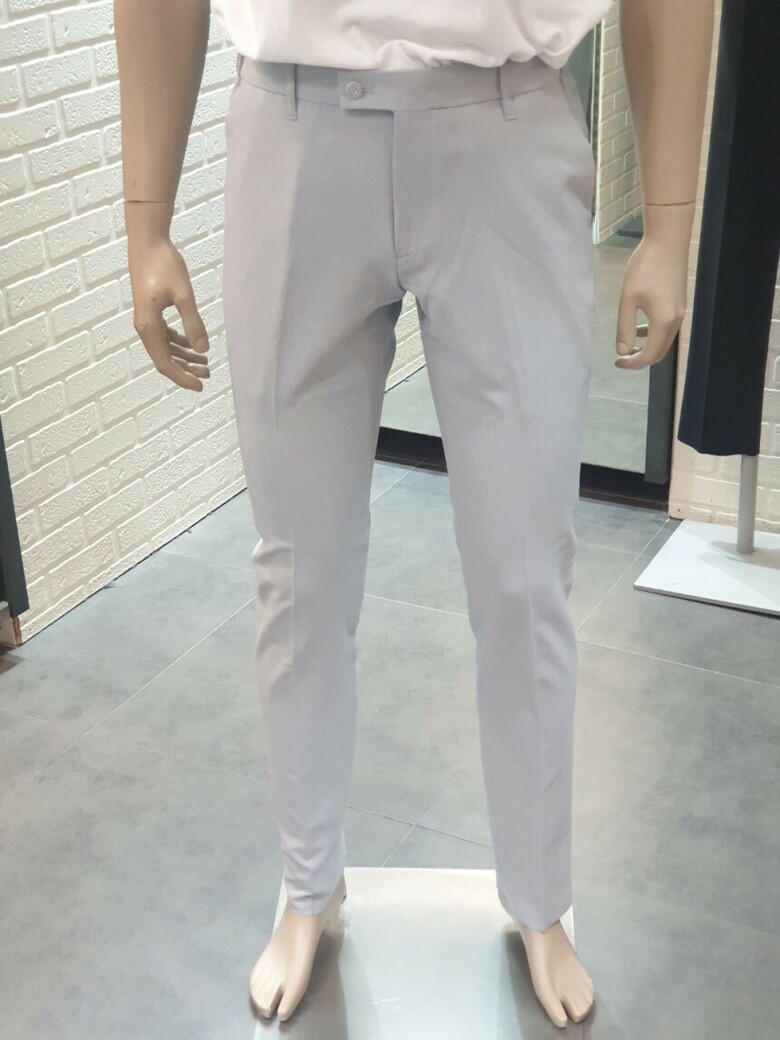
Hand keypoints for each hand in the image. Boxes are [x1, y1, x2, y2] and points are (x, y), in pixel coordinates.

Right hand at [127, 227, 210, 391]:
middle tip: (208, 374)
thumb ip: (193, 323)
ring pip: (165, 348)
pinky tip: (193, 344)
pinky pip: (164, 336)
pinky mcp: (150, 311)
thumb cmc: (165, 265)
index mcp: (149, 326)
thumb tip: (203, 350)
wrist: (147, 242)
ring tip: (205, 363)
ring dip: (184, 357)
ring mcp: (146, 319)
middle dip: (186, 370)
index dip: (182, 378)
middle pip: (165, 359)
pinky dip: (178, 343)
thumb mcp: (183, 295)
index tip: (201, 386)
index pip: (165, 363)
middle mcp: (144, 327)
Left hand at [613, 233, 687, 370]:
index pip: (649, 355)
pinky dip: (653, 334)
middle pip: (659, 352)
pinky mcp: (678, 304)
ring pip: (663, 341)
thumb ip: (625, 328)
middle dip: (640, 359)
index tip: (616, 362)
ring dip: (647, 347)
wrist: (668, 241)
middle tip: (621, 359)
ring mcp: (679, 312)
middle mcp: (675, 320)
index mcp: (663, 322)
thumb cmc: (645, 267)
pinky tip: (639, 328)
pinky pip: (666, 329)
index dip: (632, 364)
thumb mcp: (628, 299)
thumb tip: (623, 351)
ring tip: (628, 345)